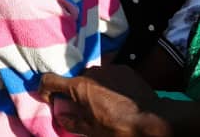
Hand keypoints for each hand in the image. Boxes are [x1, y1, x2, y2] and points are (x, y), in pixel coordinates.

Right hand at [39, 67, 171, 136]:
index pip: (49, 80)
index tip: (50, 100)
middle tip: (84, 109)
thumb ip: (72, 122)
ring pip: (93, 77)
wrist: (155, 119)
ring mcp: (108, 68)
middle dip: (75, 94)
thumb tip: (61, 116)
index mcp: (79, 87)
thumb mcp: (92, 131)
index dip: (45, 90)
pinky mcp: (124, 69)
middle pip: (74, 81)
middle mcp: (91, 72)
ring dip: (93, 88)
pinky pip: (109, 75)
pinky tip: (119, 98)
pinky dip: (109, 84)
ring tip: (105, 104)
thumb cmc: (120, 127)